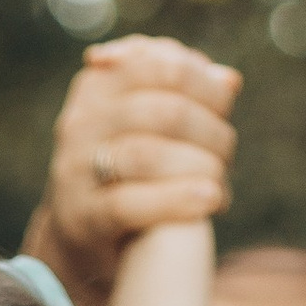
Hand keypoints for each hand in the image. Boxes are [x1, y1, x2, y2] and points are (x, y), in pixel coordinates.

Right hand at [39, 35, 240, 305]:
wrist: (80, 237)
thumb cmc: (125, 171)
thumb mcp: (143, 123)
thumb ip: (180, 95)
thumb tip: (229, 80)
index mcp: (97, 87)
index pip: (165, 68)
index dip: (206, 87)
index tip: (225, 107)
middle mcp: (81, 122)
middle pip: (166, 112)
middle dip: (210, 132)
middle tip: (227, 156)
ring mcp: (75, 170)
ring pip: (148, 155)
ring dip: (200, 168)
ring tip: (221, 186)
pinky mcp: (81, 216)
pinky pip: (129, 204)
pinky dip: (177, 199)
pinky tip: (211, 201)